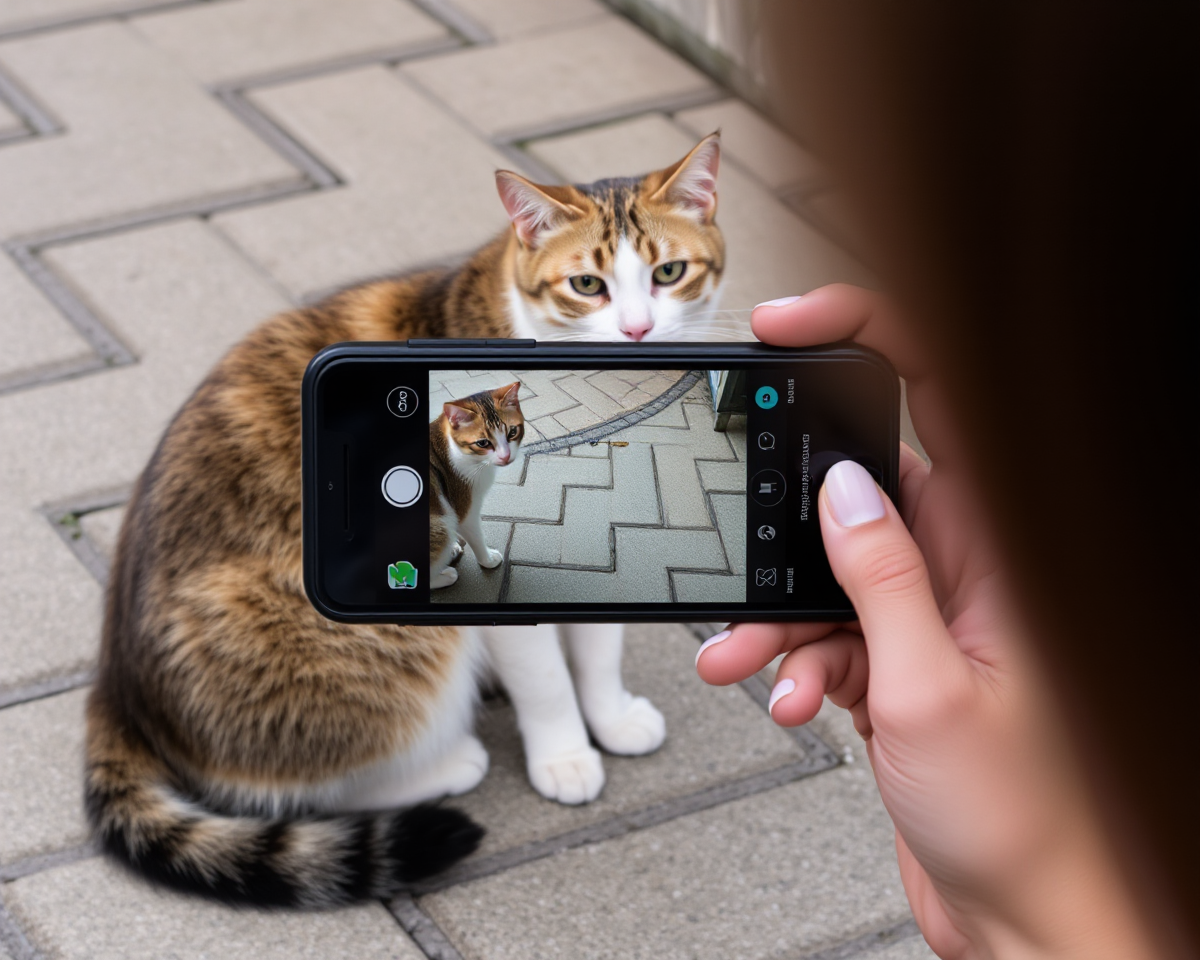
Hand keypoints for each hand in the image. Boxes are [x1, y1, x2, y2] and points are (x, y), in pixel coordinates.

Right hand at [697, 286, 1150, 958]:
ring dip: (777, 612)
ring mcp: (928, 612)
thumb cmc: (1026, 819)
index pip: (947, 396)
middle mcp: (966, 566)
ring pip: (826, 570)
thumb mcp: (930, 688)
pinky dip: (797, 661)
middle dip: (782, 517)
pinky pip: (827, 631)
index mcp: (1000, 546)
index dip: (867, 336)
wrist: (1025, 917)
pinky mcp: (896, 659)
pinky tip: (793, 699)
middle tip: (731, 534)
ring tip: (745, 657)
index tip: (787, 329)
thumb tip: (845, 490)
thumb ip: (882, 578)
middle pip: (857, 489)